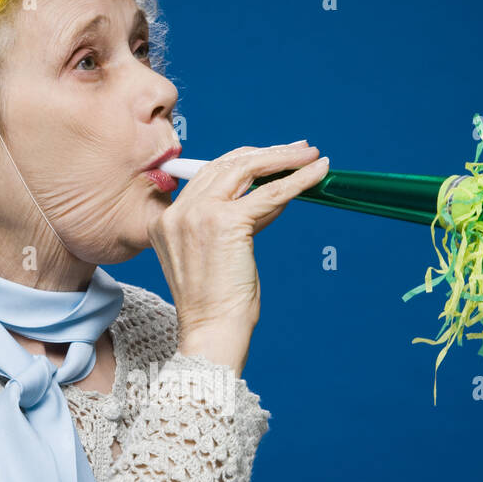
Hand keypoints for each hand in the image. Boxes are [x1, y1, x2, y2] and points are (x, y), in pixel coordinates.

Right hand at [150, 141, 325, 373]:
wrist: (212, 331)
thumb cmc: (218, 304)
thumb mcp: (218, 254)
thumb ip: (236, 220)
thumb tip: (275, 191)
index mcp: (165, 220)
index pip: (209, 176)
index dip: (244, 163)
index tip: (271, 157)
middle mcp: (176, 212)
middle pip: (225, 165)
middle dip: (266, 154)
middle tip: (297, 150)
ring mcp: (197, 214)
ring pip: (246, 169)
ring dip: (283, 158)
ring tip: (310, 155)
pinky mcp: (225, 222)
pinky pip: (270, 192)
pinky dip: (298, 179)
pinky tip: (317, 171)